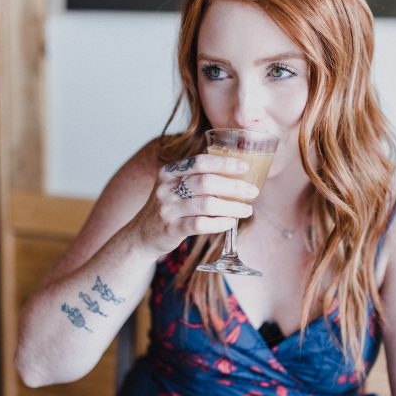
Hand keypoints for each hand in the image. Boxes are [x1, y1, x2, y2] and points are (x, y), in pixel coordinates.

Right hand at [133, 154, 257, 256]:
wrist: (142, 235)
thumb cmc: (170, 208)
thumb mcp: (175, 188)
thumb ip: (198, 179)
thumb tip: (236, 175)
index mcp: (169, 172)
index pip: (200, 161)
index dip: (224, 163)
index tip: (245, 166)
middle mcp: (167, 188)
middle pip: (206, 182)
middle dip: (234, 186)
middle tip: (253, 191)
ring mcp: (168, 209)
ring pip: (206, 204)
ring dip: (232, 207)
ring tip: (247, 210)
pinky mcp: (171, 229)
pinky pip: (200, 224)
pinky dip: (219, 223)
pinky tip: (231, 222)